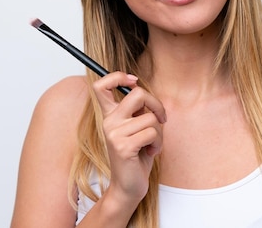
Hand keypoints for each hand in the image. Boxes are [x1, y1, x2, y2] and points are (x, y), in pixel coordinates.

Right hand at [91, 72, 165, 205]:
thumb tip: (138, 86)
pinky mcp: (123, 147)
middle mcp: (108, 122)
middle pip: (137, 94)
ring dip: (159, 132)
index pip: (101, 85)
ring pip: (150, 117)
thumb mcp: (135, 127)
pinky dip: (158, 144)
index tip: (133, 80)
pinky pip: (152, 133)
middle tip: (161, 117)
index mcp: (109, 115)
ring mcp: (114, 134)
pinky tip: (150, 153)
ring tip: (151, 144)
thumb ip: (135, 109)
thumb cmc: (136, 155)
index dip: (117, 76)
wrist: (128, 186)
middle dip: (156, 104)